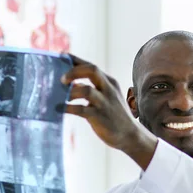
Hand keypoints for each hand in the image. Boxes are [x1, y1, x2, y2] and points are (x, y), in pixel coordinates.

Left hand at [61, 54, 157, 169]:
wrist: (130, 136)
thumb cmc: (114, 116)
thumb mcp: (107, 98)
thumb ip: (91, 89)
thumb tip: (71, 84)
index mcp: (109, 83)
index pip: (91, 66)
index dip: (75, 60)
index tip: (62, 56)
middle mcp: (108, 89)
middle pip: (92, 70)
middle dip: (74, 71)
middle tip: (61, 80)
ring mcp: (105, 103)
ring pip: (86, 90)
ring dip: (71, 92)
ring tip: (62, 98)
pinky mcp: (100, 117)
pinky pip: (81, 109)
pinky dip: (69, 108)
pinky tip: (62, 109)